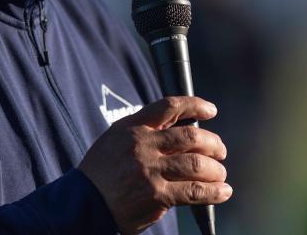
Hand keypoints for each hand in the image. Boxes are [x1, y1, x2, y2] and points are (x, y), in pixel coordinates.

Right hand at [78, 96, 230, 234]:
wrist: (83, 202)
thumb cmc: (101, 172)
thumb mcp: (116, 138)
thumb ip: (145, 131)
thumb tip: (181, 132)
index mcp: (134, 127)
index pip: (169, 106)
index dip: (195, 105)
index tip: (211, 111)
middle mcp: (143, 145)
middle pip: (191, 136)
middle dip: (213, 143)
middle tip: (220, 151)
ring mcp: (150, 171)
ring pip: (197, 163)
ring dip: (216, 169)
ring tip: (220, 175)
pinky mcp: (157, 196)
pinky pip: (194, 191)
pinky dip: (213, 192)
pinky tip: (222, 192)